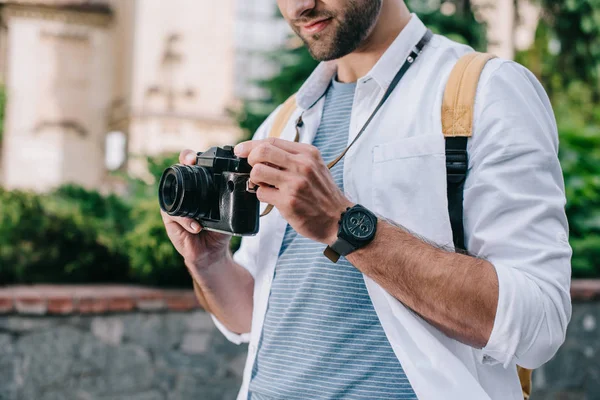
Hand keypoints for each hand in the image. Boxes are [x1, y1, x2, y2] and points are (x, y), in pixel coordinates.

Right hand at [161, 149, 231, 271]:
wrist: (212, 251)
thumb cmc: (220, 228)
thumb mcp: (230, 211)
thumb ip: (235, 198)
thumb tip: (249, 186)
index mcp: (197, 187)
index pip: (189, 165)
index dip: (189, 156)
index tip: (194, 157)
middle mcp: (183, 192)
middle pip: (177, 172)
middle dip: (182, 164)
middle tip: (191, 162)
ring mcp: (175, 204)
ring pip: (172, 193)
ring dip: (182, 195)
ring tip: (195, 204)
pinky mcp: (170, 220)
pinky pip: (174, 216)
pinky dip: (186, 221)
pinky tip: (197, 227)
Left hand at [235, 138, 352, 244]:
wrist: (338, 218)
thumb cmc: (322, 193)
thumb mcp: (315, 166)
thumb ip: (292, 157)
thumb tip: (261, 153)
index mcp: (307, 153)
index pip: (272, 141)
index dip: (251, 145)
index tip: (240, 150)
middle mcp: (302, 165)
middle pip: (261, 152)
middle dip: (250, 160)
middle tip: (253, 169)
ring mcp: (295, 184)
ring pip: (257, 172)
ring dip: (255, 180)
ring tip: (266, 185)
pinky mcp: (288, 202)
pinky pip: (261, 193)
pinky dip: (262, 196)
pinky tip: (273, 198)